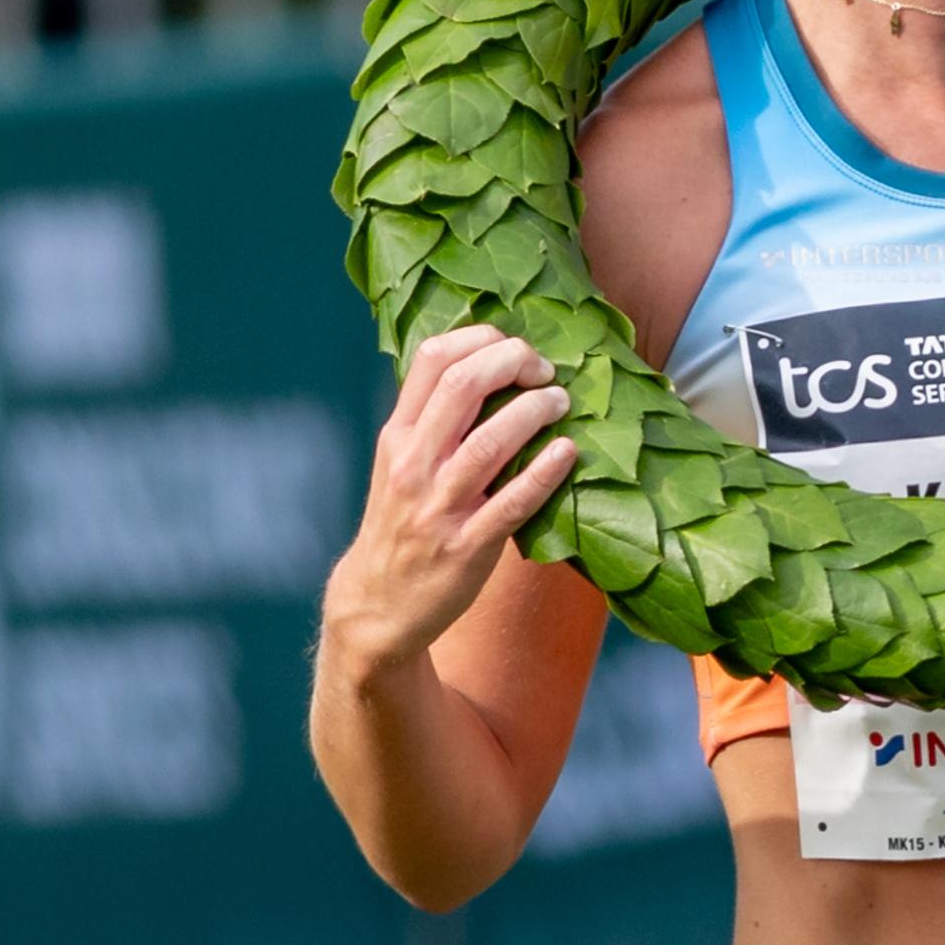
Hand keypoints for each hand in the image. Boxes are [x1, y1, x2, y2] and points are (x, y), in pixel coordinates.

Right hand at [320, 327, 576, 683]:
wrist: (377, 605)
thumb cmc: (400, 524)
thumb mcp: (399, 464)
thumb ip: (432, 420)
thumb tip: (488, 368)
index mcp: (398, 436)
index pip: (434, 359)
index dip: (482, 339)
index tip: (515, 348)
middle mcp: (414, 463)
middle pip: (463, 386)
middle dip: (513, 362)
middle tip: (545, 371)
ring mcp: (439, 505)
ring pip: (490, 440)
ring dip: (535, 410)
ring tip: (560, 402)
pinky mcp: (467, 545)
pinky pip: (512, 501)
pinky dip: (544, 471)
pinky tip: (567, 452)